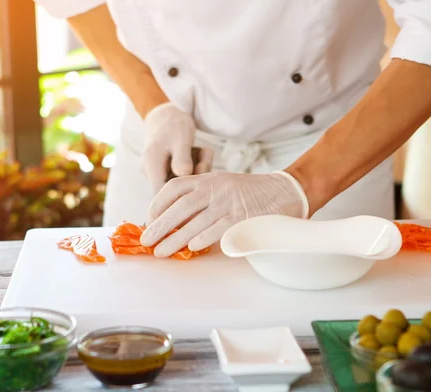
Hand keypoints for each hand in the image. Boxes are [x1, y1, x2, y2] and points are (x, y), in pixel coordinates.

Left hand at [140, 171, 308, 256]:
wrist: (284, 190)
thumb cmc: (248, 193)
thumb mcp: (220, 186)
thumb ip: (199, 199)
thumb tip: (173, 223)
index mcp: (206, 178)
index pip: (174, 188)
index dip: (157, 204)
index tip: (148, 220)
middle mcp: (215, 187)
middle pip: (180, 207)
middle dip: (160, 225)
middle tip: (146, 241)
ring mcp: (228, 202)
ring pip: (195, 222)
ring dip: (176, 239)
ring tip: (162, 252)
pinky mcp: (242, 217)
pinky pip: (218, 229)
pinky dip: (203, 239)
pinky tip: (191, 249)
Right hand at [142, 103, 212, 192]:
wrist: (166, 114)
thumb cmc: (174, 124)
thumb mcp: (181, 139)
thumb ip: (182, 158)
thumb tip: (184, 174)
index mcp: (151, 166)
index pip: (160, 195)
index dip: (179, 197)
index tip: (198, 185)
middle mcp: (151, 172)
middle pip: (172, 190)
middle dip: (193, 179)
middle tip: (206, 163)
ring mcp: (158, 172)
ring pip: (180, 181)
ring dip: (197, 170)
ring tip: (204, 154)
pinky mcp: (166, 170)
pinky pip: (182, 174)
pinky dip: (194, 165)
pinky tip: (201, 153)